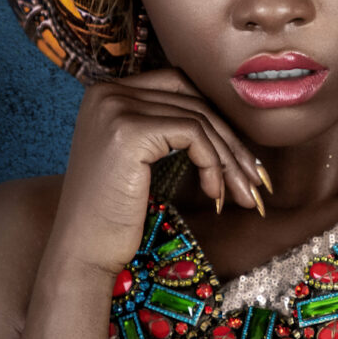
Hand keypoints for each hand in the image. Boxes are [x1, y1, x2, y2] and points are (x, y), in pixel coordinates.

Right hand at [45, 68, 264, 279]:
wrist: (83, 252)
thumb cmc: (113, 214)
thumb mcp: (140, 159)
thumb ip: (167, 129)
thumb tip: (229, 125)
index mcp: (106, 92)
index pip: (179, 87)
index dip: (216, 119)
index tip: (242, 159)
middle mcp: (107, 91)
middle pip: (192, 100)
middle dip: (231, 141)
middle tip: (255, 180)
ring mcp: (116, 107)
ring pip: (199, 119)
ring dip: (229, 159)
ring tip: (243, 194)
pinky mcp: (130, 129)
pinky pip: (194, 135)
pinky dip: (213, 164)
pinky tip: (214, 194)